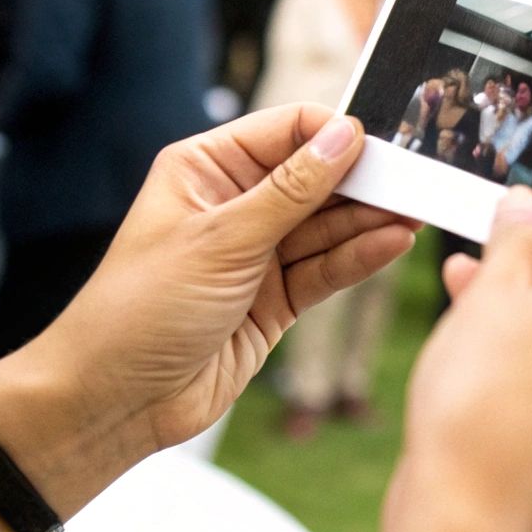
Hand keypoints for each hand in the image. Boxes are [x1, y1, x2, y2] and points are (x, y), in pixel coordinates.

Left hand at [24, 103, 416, 454]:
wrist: (115, 400)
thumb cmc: (141, 308)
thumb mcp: (221, 240)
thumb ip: (291, 191)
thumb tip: (344, 136)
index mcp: (206, 170)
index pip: (285, 130)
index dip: (333, 133)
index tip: (380, 143)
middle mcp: (234, 205)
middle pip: (315, 178)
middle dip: (362, 179)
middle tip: (414, 178)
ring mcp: (257, 254)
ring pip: (327, 226)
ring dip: (368, 219)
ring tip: (415, 210)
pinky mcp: (275, 300)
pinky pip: (325, 269)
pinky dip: (358, 257)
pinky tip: (392, 243)